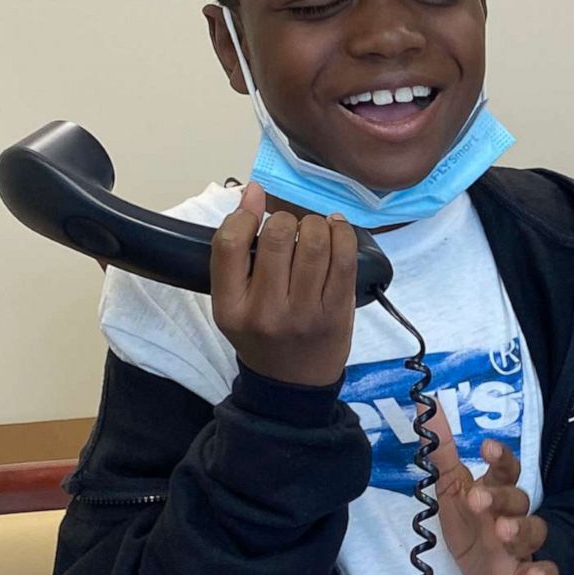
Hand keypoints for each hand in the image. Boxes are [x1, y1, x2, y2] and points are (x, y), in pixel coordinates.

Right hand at [211, 182, 357, 386]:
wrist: (292, 384)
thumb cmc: (260, 334)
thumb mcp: (233, 303)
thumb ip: (236, 252)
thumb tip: (252, 190)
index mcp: (231, 308)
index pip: (229, 244)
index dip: (243, 215)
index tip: (254, 209)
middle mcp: (266, 312)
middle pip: (278, 237)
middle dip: (284, 219)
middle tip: (288, 227)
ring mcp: (305, 313)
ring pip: (314, 243)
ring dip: (314, 224)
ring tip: (313, 228)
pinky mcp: (337, 312)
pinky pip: (344, 259)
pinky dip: (342, 233)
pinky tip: (336, 229)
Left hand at [427, 407, 558, 574]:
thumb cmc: (470, 528)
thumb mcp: (449, 491)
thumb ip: (439, 451)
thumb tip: (424, 403)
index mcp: (497, 492)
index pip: (506, 469)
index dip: (501, 457)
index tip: (487, 447)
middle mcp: (514, 515)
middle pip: (518, 498)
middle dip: (501, 496)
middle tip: (477, 498)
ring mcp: (523, 547)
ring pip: (534, 531)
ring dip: (521, 530)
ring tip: (502, 532)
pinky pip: (545, 573)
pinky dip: (541, 574)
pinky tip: (530, 574)